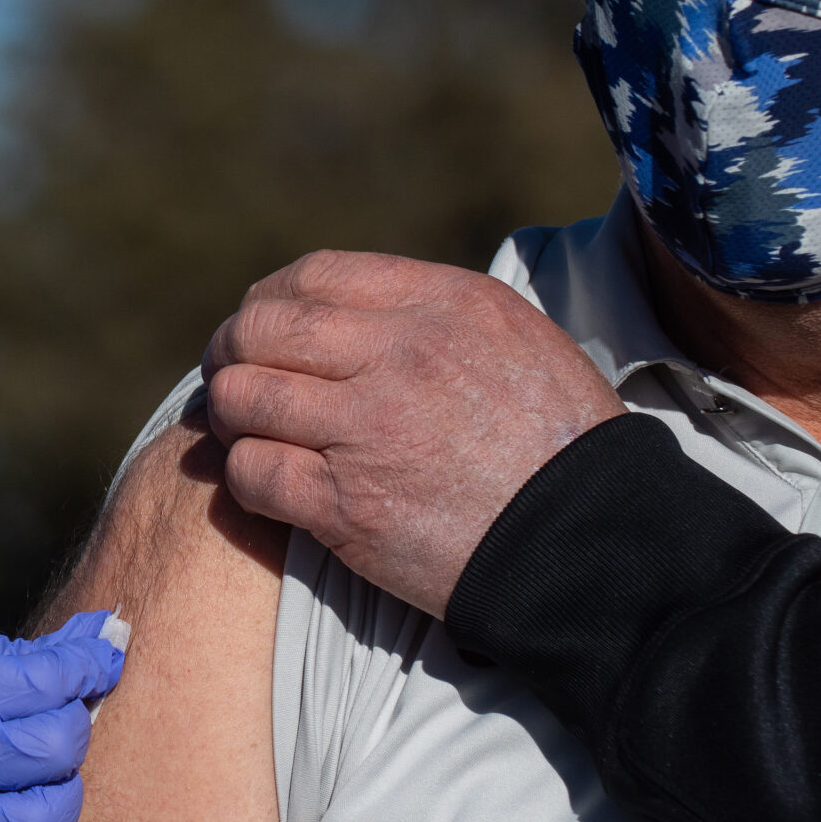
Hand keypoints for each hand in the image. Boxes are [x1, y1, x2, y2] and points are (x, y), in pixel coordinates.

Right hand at [0, 612, 126, 821]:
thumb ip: (18, 656)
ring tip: (38, 784)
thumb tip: (96, 638)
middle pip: (59, 746)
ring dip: (58, 797)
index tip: (101, 661)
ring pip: (46, 819)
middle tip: (53, 725)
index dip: (89, 665)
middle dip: (72, 729)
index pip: (51, 678)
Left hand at [202, 251, 622, 616]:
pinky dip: (243, 475)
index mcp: (445, 305)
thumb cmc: (562, 447)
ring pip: (243, 396)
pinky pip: (252, 472)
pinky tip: (263, 483)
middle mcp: (401, 356)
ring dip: (229, 413)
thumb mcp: (518, 342)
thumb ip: (435, 314)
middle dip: (231, 350)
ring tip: (238, 428)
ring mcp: (368, 430)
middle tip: (228, 375)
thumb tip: (355, 309)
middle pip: (264, 329)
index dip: (272, 299)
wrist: (592, 546)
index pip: (317, 275)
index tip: (263, 325)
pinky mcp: (345, 507)